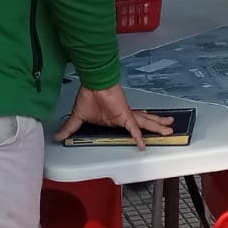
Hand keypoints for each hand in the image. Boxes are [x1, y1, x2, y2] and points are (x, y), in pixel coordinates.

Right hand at [54, 84, 173, 149]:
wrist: (92, 83)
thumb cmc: (88, 96)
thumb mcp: (79, 117)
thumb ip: (71, 128)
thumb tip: (57, 136)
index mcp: (116, 119)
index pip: (131, 125)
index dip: (140, 129)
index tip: (147, 133)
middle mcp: (125, 117)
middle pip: (144, 123)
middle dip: (157, 126)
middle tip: (170, 130)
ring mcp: (126, 115)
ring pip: (145, 123)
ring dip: (157, 126)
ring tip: (170, 129)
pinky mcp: (124, 115)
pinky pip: (132, 128)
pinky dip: (138, 136)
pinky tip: (144, 145)